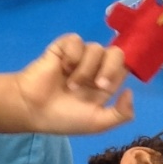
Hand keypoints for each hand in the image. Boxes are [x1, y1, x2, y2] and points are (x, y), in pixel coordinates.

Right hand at [13, 34, 134, 135]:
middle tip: (98, 85)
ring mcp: (80, 57)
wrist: (32, 108)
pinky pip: (76, 40)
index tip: (110, 85)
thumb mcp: (97, 124)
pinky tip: (63, 67)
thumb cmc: (63, 118)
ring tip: (70, 85)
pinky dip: (72, 55)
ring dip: (86, 70)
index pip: (124, 68)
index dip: (121, 73)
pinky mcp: (64, 47)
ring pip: (96, 48)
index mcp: (105, 84)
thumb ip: (121, 114)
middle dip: (110, 68)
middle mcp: (95, 68)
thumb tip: (131, 91)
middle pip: (117, 53)